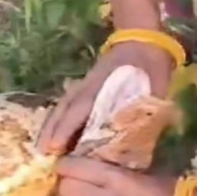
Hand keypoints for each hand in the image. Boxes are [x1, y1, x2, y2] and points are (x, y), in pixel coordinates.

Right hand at [37, 42, 174, 154]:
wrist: (142, 41)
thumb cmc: (150, 67)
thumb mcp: (155, 88)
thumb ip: (146, 111)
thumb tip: (139, 141)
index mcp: (105, 86)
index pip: (80, 109)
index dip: (67, 128)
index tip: (55, 147)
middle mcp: (88, 86)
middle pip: (64, 109)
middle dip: (51, 131)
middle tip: (42, 154)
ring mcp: (84, 85)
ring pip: (62, 106)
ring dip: (51, 126)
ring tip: (43, 148)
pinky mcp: (85, 86)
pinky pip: (67, 104)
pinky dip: (59, 118)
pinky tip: (55, 133)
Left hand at [51, 157, 175, 195]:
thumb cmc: (170, 192)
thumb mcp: (142, 172)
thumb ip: (111, 171)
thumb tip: (84, 167)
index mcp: (120, 180)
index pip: (75, 169)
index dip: (67, 165)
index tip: (69, 164)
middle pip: (66, 189)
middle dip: (66, 183)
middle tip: (73, 182)